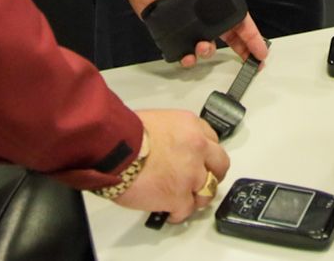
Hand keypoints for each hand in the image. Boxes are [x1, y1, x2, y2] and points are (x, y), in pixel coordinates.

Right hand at [115, 111, 230, 222]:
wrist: (114, 148)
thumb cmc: (126, 133)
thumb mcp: (156, 121)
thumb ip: (172, 135)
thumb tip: (169, 148)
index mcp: (191, 126)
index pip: (212, 141)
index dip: (206, 154)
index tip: (201, 160)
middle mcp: (197, 149)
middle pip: (220, 165)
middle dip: (213, 174)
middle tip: (202, 181)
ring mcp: (191, 175)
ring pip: (208, 191)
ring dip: (197, 196)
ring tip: (185, 199)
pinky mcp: (179, 197)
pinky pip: (187, 210)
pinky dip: (179, 213)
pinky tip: (170, 212)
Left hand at [123, 0, 269, 65]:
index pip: (240, 21)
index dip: (252, 36)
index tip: (261, 52)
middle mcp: (206, 14)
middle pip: (228, 38)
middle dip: (240, 51)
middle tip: (248, 62)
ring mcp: (190, 25)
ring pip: (206, 47)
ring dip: (208, 52)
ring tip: (203, 46)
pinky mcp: (172, 32)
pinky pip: (182, 50)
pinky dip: (187, 58)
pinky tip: (188, 56)